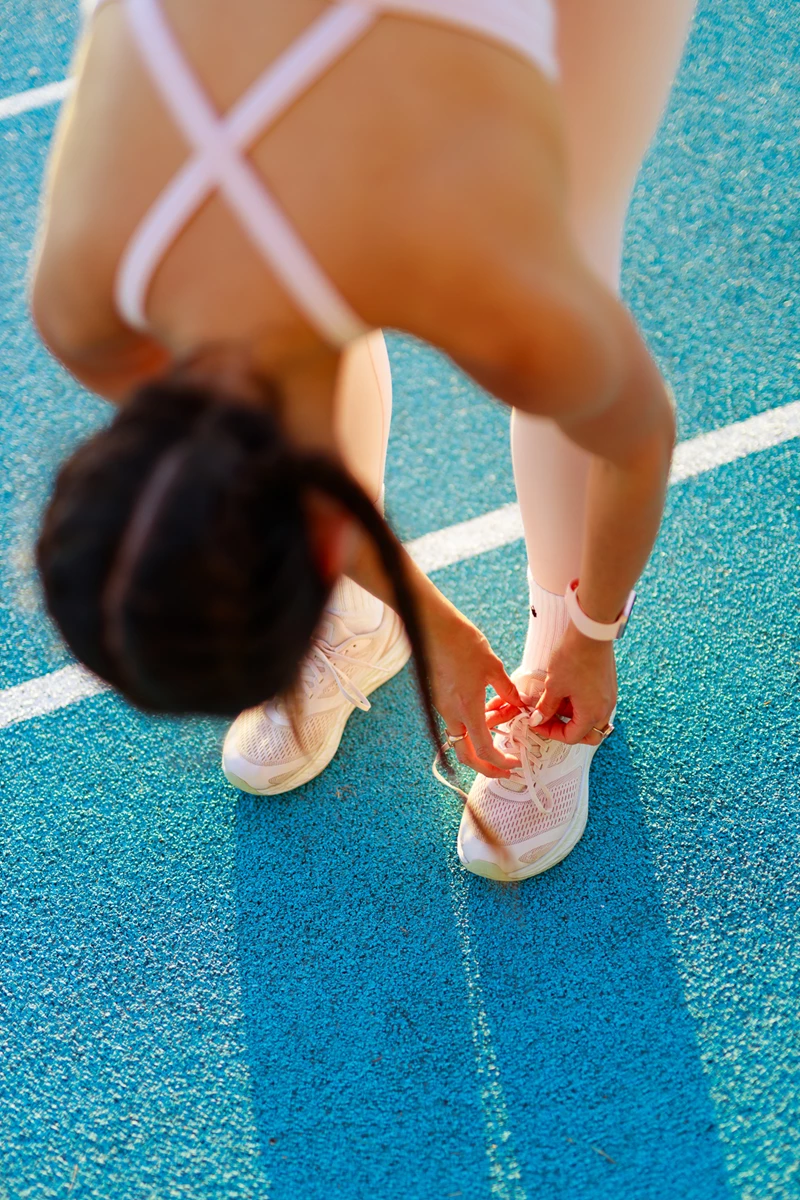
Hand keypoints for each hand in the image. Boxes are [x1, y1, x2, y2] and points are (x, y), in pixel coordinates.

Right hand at [425, 600, 522, 777]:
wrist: (434, 627)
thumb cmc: (462, 643)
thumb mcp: (492, 667)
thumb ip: (507, 690)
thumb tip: (520, 704)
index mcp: (468, 710)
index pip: (484, 750)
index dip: (500, 762)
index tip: (515, 763)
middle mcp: (452, 714)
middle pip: (466, 755)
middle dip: (486, 768)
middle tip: (505, 769)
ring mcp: (443, 707)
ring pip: (460, 739)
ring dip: (479, 746)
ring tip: (501, 740)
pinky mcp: (440, 699)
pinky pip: (457, 723)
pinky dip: (472, 728)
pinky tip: (488, 718)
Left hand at [526, 623, 616, 745]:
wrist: (591, 632)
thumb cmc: (573, 658)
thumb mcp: (554, 685)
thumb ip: (546, 707)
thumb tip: (537, 720)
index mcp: (592, 714)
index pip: (571, 737)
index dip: (551, 733)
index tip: (537, 723)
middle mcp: (605, 709)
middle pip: (588, 734)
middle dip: (567, 731)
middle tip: (549, 721)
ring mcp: (609, 697)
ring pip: (591, 719)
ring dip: (573, 717)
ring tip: (553, 703)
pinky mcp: (608, 686)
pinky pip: (595, 704)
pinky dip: (580, 705)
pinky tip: (565, 692)